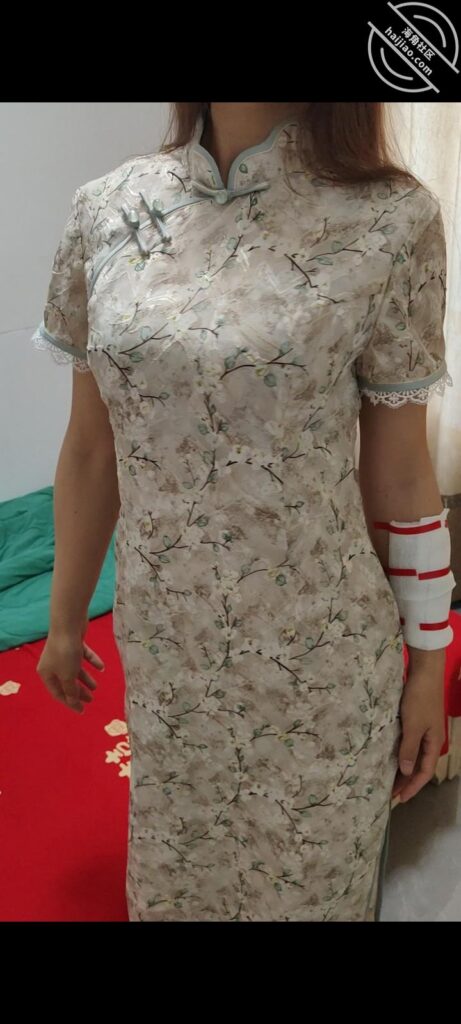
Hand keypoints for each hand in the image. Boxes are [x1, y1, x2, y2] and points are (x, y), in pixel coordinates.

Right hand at [37, 614, 104, 713]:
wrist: (69, 624)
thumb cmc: (65, 652)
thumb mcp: (68, 676)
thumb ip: (71, 690)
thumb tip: (72, 701)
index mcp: (46, 673)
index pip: (58, 693)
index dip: (70, 703)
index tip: (82, 710)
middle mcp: (52, 664)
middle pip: (67, 682)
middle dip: (78, 692)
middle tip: (91, 700)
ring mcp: (63, 653)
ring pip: (75, 670)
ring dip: (85, 679)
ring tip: (96, 687)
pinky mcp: (73, 643)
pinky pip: (83, 656)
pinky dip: (92, 662)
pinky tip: (101, 667)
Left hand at [393, 663, 445, 802]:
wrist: (424, 671)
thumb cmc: (419, 699)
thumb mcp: (413, 725)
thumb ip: (409, 748)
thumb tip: (406, 771)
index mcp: (433, 743)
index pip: (424, 773)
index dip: (413, 787)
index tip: (399, 799)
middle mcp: (430, 739)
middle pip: (419, 766)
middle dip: (406, 781)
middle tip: (390, 793)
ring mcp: (423, 729)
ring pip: (413, 755)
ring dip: (402, 768)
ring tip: (387, 779)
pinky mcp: (415, 720)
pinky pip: (408, 743)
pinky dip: (400, 753)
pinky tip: (388, 755)